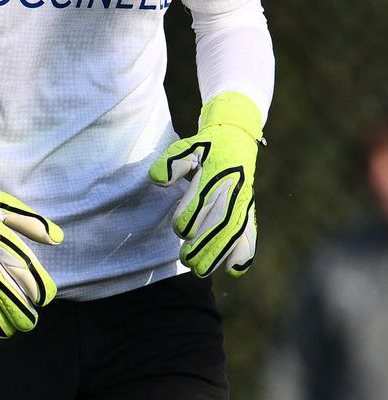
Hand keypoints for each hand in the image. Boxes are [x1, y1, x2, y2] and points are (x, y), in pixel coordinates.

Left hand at [149, 92, 262, 277]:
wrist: (237, 137)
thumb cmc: (207, 145)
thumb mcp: (187, 145)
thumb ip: (172, 162)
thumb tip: (157, 179)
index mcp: (215, 174)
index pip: (203, 203)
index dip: (189, 219)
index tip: (180, 228)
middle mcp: (232, 190)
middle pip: (220, 224)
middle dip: (204, 247)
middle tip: (186, 261)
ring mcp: (244, 202)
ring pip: (235, 233)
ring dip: (219, 254)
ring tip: (201, 271)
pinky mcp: (250, 209)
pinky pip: (250, 234)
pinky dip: (244, 253)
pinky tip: (233, 269)